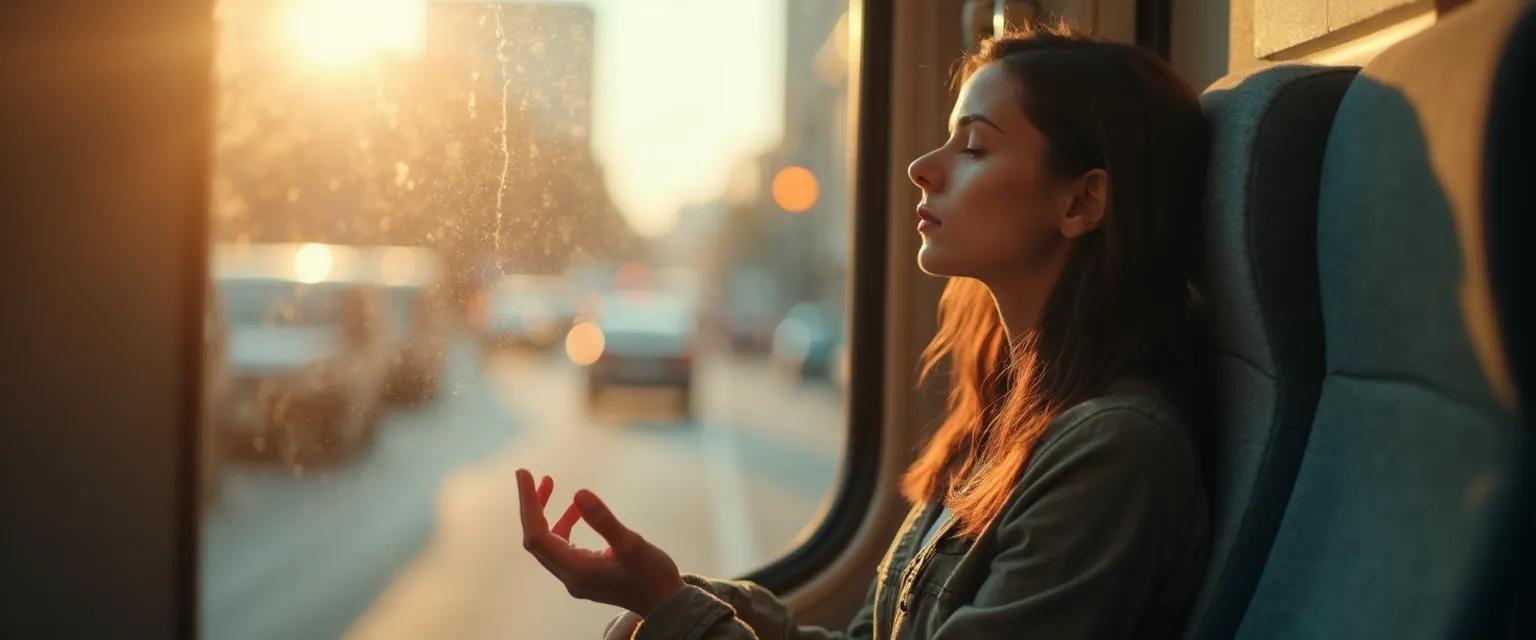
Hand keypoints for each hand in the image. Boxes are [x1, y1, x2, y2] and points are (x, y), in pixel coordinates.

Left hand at [516, 468, 686, 615]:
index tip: (524, 474)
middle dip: (531, 506)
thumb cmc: (652, 575)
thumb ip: (604, 520)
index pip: (536, 536)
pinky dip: (563, 525)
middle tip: (531, 474)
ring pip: (547, 543)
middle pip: (536, 539)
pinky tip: (576, 510)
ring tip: (550, 483)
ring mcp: (575, 577)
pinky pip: (562, 547)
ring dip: (545, 514)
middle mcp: (569, 576)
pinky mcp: (584, 574)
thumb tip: (578, 491)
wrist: (665, 604)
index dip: (528, 504)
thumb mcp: (632, 544)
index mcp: (576, 570)